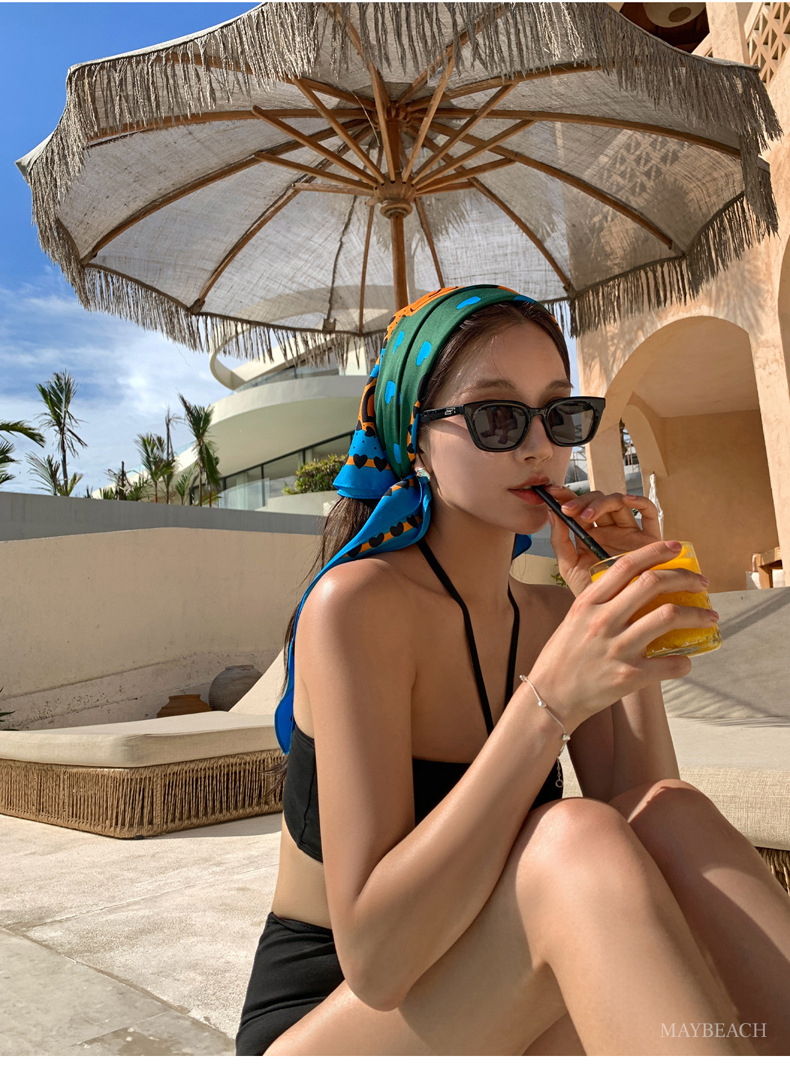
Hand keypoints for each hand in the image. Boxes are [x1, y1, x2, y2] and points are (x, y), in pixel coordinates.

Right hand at [525, 540, 717, 731]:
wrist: (550, 696)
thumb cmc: (561, 658)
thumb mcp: (575, 619)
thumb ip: (601, 603)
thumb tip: (634, 590)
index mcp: (588, 603)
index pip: (626, 566)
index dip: (655, 551)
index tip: (675, 548)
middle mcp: (603, 620)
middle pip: (653, 583)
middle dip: (686, 578)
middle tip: (701, 583)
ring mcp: (618, 647)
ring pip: (669, 617)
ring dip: (697, 615)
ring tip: (709, 616)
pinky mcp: (629, 675)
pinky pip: (670, 664)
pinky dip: (684, 662)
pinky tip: (686, 661)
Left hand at [544, 485, 661, 596]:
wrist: (618, 618)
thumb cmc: (594, 594)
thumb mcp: (570, 568)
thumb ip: (560, 542)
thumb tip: (552, 514)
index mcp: (589, 534)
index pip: (578, 507)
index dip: (567, 496)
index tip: (552, 492)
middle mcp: (609, 530)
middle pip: (597, 501)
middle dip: (582, 500)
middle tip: (569, 509)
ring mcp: (629, 532)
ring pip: (618, 502)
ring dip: (602, 502)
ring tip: (588, 515)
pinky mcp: (650, 538)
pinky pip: (649, 513)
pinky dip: (640, 502)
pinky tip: (627, 502)